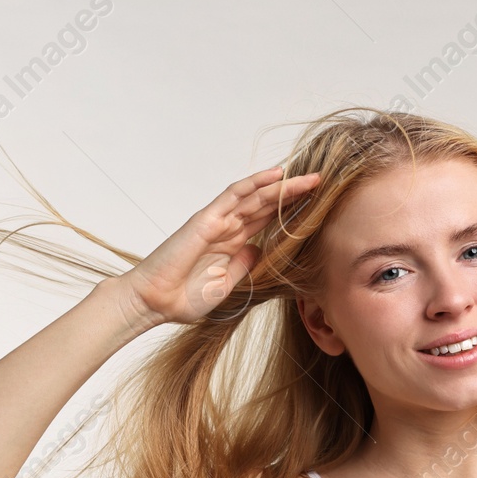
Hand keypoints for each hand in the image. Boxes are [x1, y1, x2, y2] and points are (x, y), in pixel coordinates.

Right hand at [114, 165, 320, 327]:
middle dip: (293, 194)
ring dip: (281, 185)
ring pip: (254, 195)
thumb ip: (244, 265)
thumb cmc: (184, 298)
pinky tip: (275, 175)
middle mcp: (227, 228)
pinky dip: (255, 183)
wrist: (156, 302)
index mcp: (232, 244)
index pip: (266, 221)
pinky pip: (233, 195)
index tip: (316, 205)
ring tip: (308, 177)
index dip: (290, 212)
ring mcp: (217, 221)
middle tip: (320, 182)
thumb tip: (260, 250)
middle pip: (265, 205)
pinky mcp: (206, 219)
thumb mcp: (226, 284)